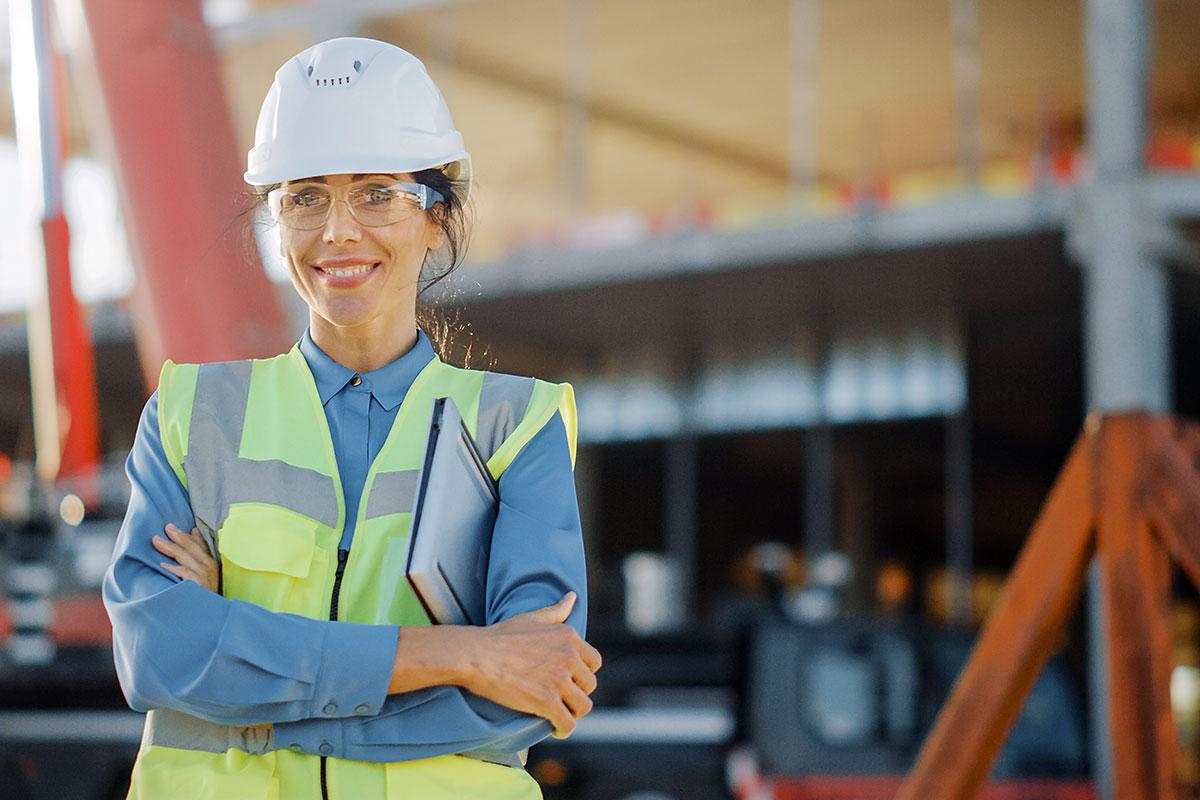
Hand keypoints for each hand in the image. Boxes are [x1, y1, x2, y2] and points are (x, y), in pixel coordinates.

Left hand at [152, 523, 218, 592]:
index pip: (198, 544)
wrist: (210, 617)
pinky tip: (162, 565)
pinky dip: (173, 568)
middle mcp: (209, 567)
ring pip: (185, 556)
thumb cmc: (205, 595)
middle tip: (164, 528)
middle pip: (191, 547)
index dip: (185, 535)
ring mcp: (204, 575)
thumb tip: (193, 532)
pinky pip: (184, 572)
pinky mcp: (198, 585)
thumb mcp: (205, 574)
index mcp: (210, 563)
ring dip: (169, 547)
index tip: (171, 527)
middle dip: (177, 536)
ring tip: (156, 541)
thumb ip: (198, 554)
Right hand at [460, 592, 601, 738]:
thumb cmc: (500, 636)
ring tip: (561, 715)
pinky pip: (568, 723)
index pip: (594, 662)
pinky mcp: (547, 701)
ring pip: (583, 706)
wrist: (476, 656)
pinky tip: (556, 729)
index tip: (570, 681)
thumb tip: (572, 597)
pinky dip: (564, 729)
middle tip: (562, 699)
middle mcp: (569, 657)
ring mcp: (559, 679)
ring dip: (574, 713)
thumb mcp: (532, 617)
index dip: (583, 674)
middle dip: (577, 693)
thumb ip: (556, 611)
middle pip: (589, 685)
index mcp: (569, 636)